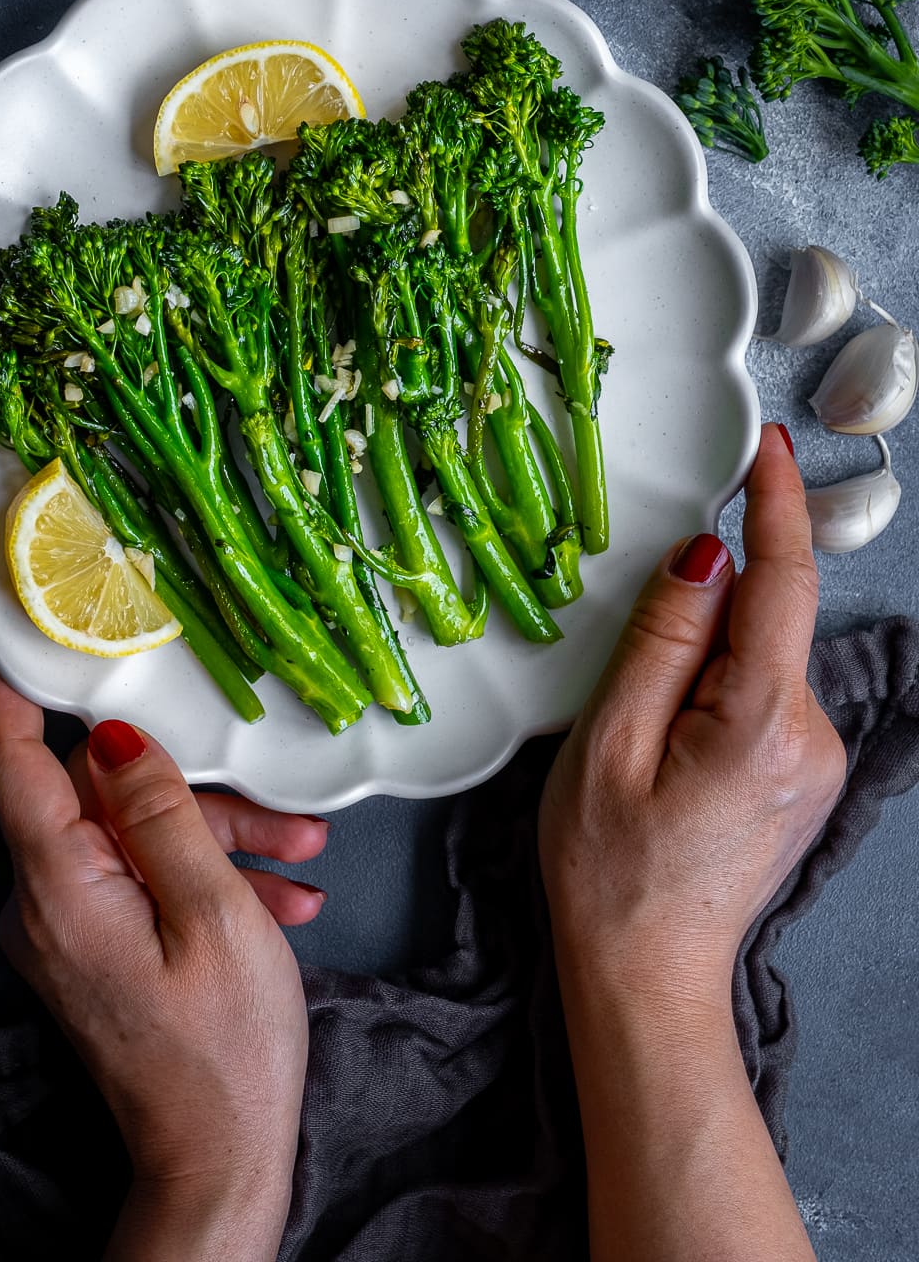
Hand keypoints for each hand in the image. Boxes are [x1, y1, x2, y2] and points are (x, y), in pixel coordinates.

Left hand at [0, 660, 327, 1260]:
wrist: (219, 1166)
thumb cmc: (223, 1052)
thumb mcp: (212, 915)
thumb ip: (162, 813)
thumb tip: (114, 734)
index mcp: (57, 889)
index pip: (13, 760)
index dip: (12, 685)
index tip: (20, 620)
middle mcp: (44, 903)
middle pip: (104, 795)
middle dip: (197, 793)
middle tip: (283, 818)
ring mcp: (68, 929)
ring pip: (136, 835)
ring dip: (220, 841)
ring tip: (302, 865)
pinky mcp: (95, 947)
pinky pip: (143, 880)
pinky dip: (208, 881)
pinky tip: (282, 904)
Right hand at [540, 421, 845, 1012]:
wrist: (645, 979)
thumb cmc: (611, 873)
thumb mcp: (610, 744)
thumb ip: (662, 641)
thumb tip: (703, 557)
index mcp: (763, 722)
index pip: (784, 583)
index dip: (775, 504)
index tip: (766, 444)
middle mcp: (810, 736)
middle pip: (764, 619)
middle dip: (703, 606)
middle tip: (630, 671)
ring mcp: (813, 759)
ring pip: (758, 655)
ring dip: (702, 654)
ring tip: (638, 728)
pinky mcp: (799, 773)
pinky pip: (759, 692)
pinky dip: (713, 684)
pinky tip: (665, 739)